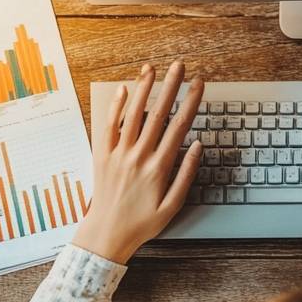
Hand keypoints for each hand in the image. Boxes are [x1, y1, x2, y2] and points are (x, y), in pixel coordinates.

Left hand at [74, 61, 203, 263]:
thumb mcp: (173, 205)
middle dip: (171, 86)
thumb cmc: (142, 223)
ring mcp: (119, 153)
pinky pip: (109, 125)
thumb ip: (186, 174)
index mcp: (159, 167)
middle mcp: (139, 155)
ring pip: (133, 114)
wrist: (106, 235)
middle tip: (180, 66)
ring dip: (143, 88)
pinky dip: (116, 106)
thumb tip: (197, 146)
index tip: (199, 84)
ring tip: (152, 68)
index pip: (179, 125)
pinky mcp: (102, 155)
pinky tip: (123, 89)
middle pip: (158, 112)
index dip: (191, 101)